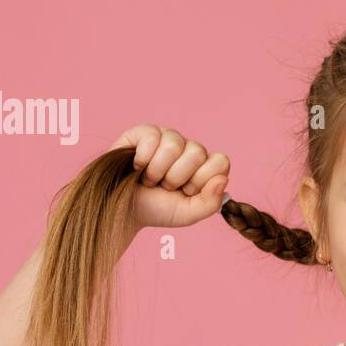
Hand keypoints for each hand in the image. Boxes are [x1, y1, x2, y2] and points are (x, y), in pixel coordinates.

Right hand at [109, 124, 230, 229]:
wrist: (123, 210)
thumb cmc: (158, 209)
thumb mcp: (188, 213)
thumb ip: (211, 202)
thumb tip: (222, 179)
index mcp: (204, 166)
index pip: (221, 161)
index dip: (202, 179)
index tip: (186, 191)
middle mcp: (189, 148)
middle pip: (197, 152)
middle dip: (177, 177)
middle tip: (165, 186)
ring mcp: (168, 137)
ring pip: (174, 144)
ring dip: (158, 170)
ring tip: (150, 179)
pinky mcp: (145, 132)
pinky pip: (152, 138)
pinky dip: (142, 159)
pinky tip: (137, 167)